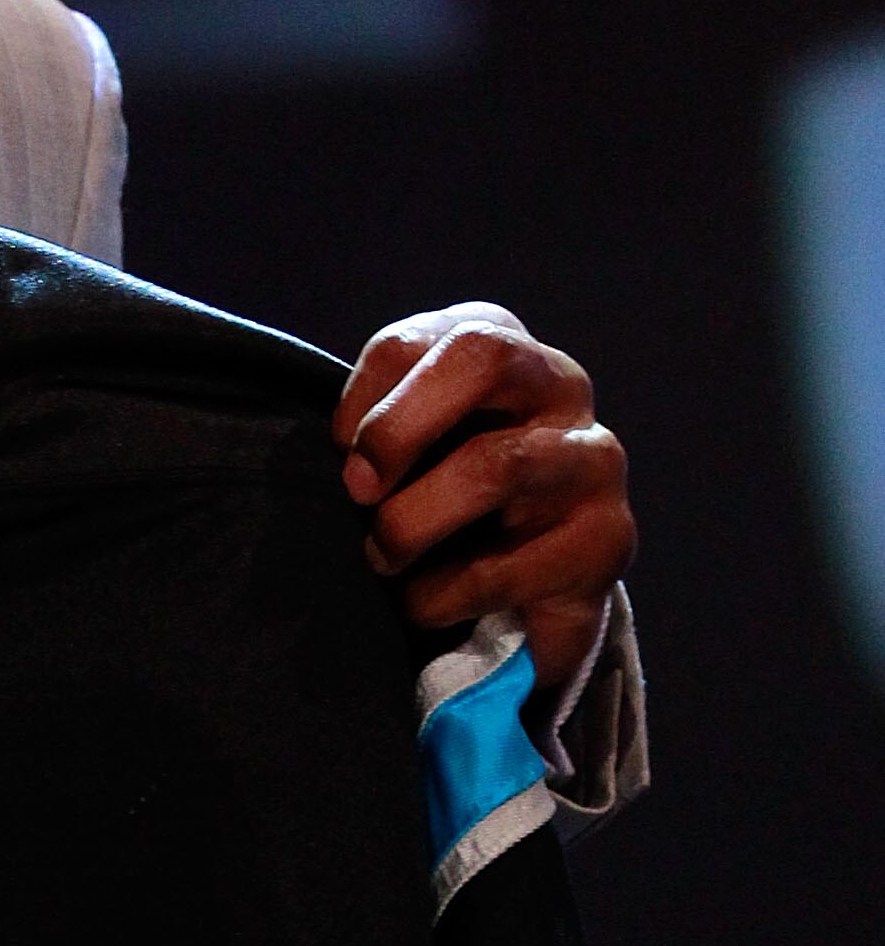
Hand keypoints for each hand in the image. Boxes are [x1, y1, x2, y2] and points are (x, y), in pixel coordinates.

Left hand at [336, 305, 634, 711]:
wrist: (533, 579)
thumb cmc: (449, 493)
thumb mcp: (408, 445)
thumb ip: (377, 425)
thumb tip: (355, 468)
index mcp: (499, 348)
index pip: (413, 342)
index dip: (361, 397)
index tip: (339, 450)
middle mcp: (560, 384)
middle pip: (484, 356)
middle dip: (399, 428)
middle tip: (357, 492)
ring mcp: (592, 459)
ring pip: (496, 463)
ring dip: (413, 522)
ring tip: (384, 559)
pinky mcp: (606, 541)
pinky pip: (505, 566)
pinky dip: (440, 594)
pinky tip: (421, 604)